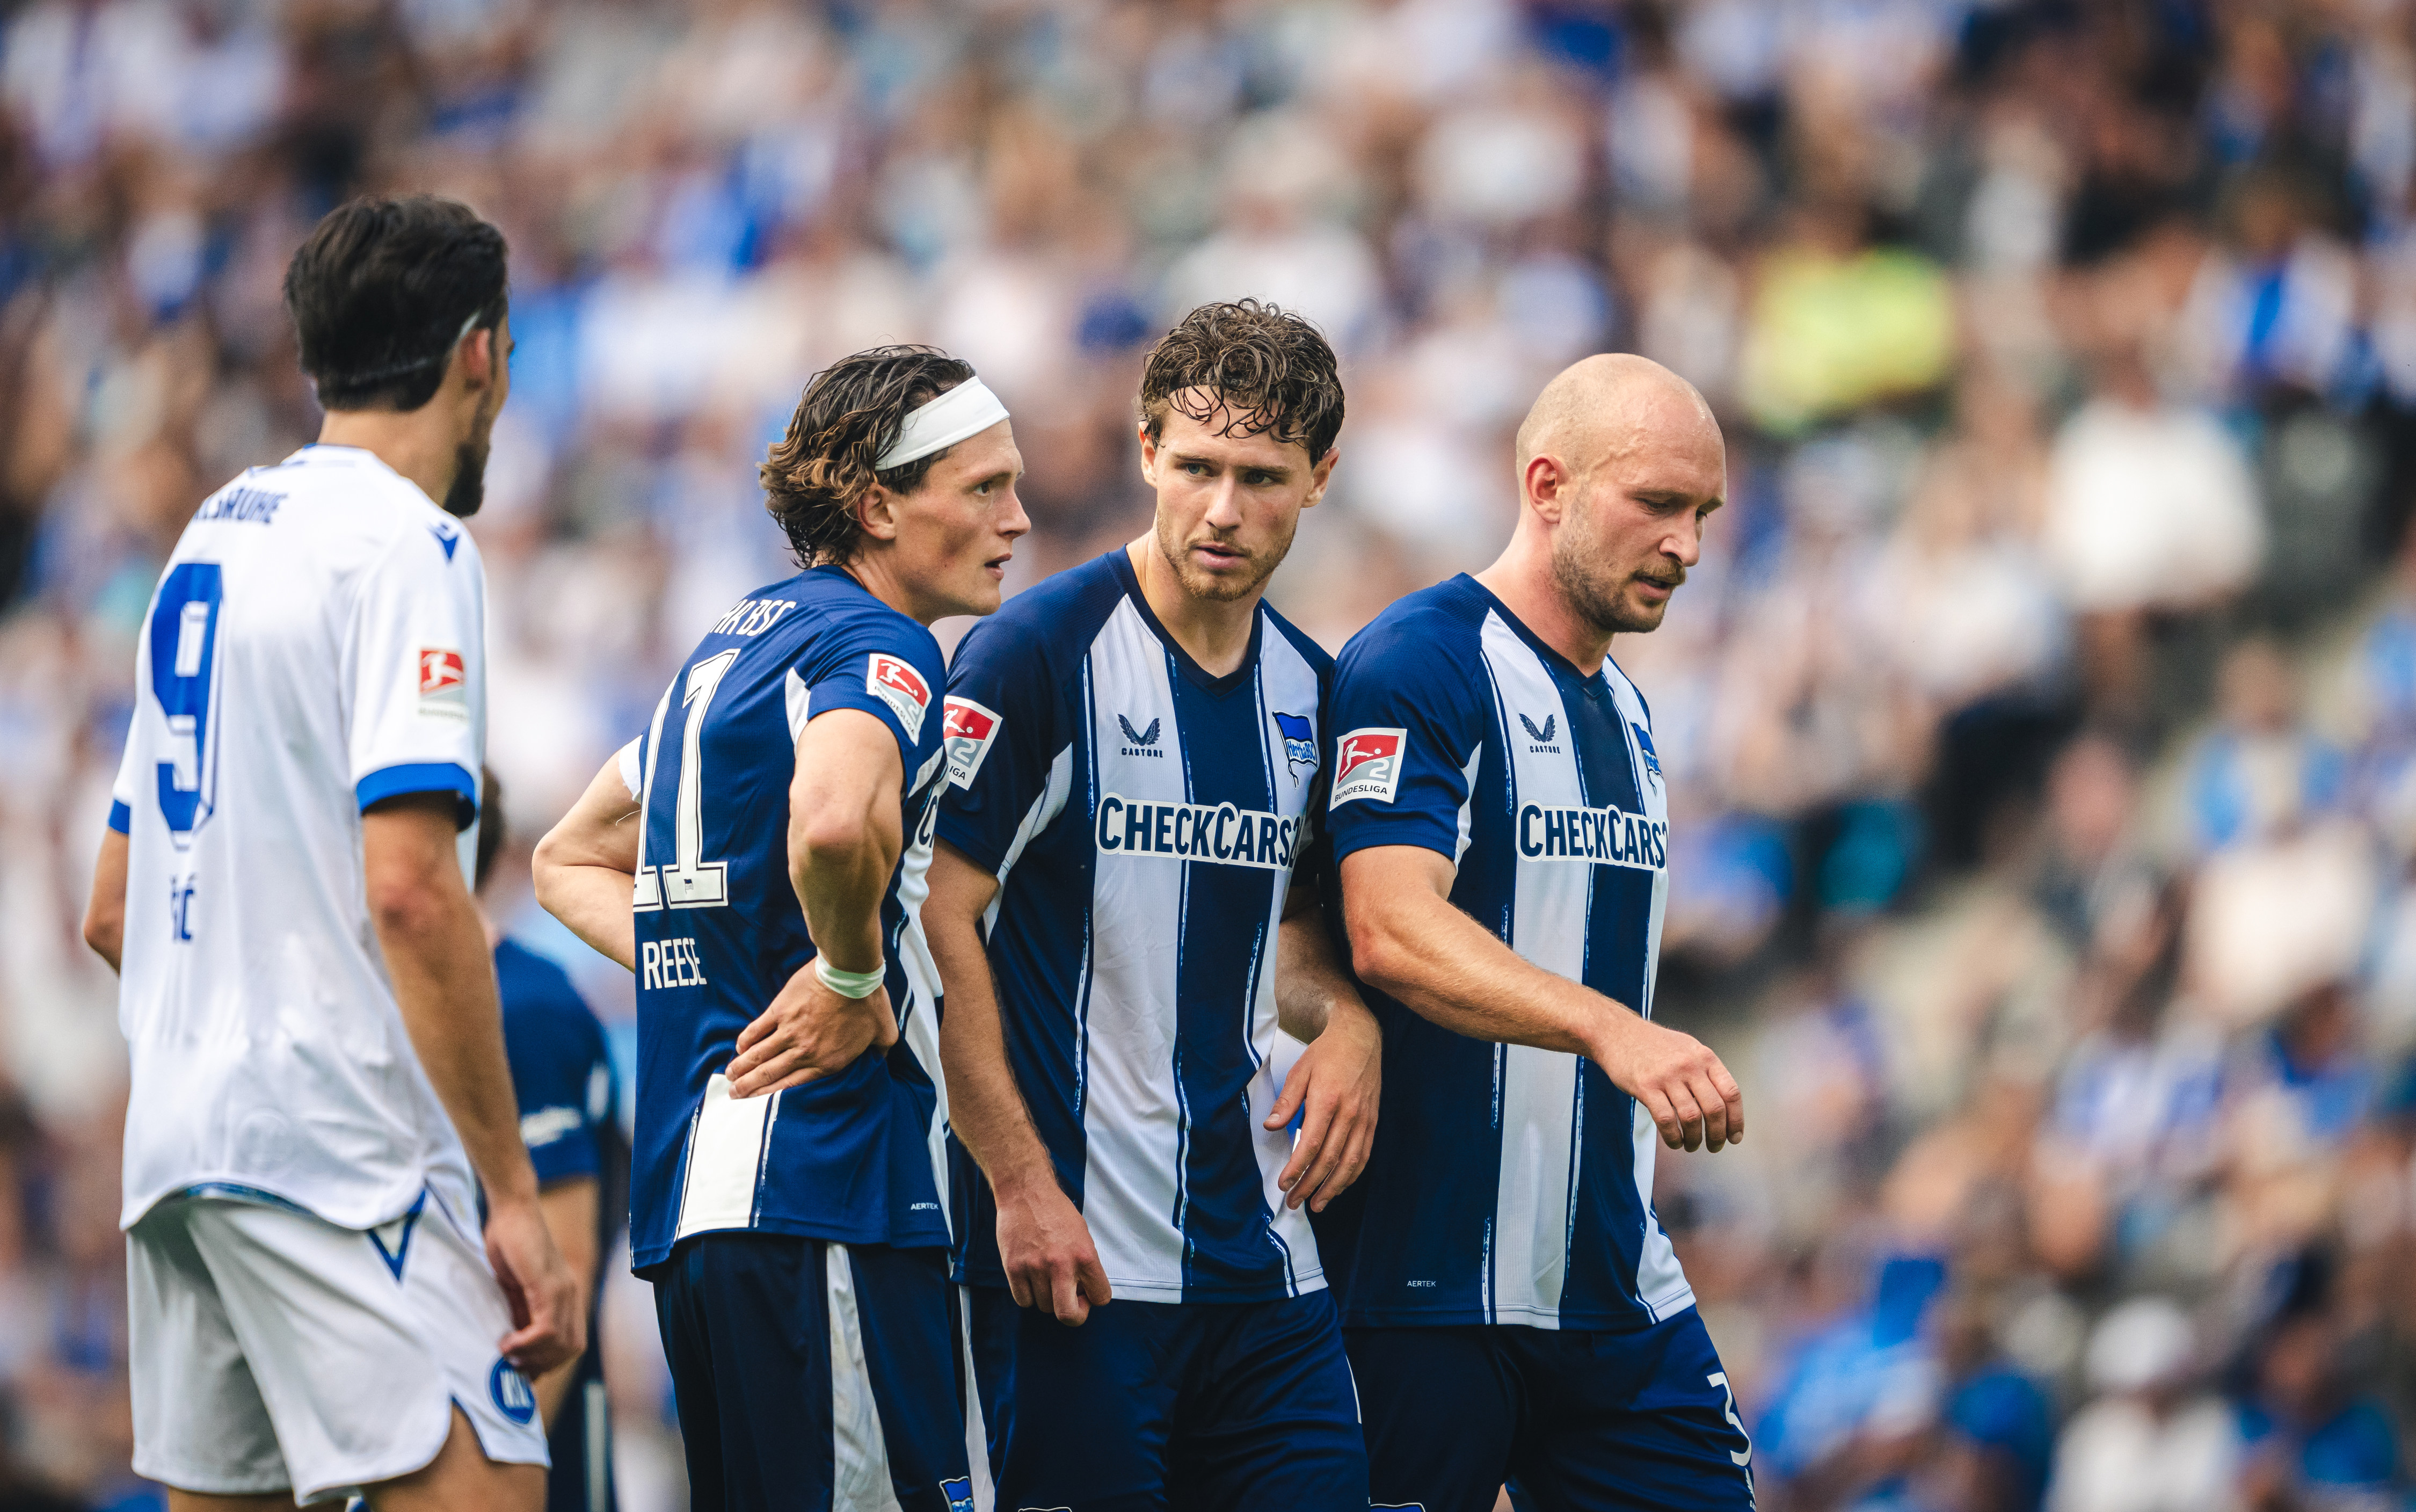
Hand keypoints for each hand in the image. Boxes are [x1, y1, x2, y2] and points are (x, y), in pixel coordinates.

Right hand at [485, 1195, 585, 1376]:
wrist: (512, 1212)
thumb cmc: (511, 1246)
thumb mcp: (515, 1289)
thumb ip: (520, 1314)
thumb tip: (515, 1347)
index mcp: (566, 1298)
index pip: (571, 1344)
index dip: (548, 1362)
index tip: (522, 1368)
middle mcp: (570, 1296)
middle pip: (570, 1349)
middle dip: (541, 1364)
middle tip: (513, 1363)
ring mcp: (562, 1290)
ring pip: (560, 1342)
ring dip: (533, 1357)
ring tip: (507, 1353)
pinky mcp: (548, 1284)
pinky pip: (547, 1326)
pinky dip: (527, 1342)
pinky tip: (508, 1342)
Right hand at [726, 963, 897, 1097]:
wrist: (851, 973)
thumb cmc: (869, 1002)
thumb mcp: (884, 1034)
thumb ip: (881, 1052)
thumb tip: (883, 1060)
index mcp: (827, 1062)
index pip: (792, 1086)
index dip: (770, 1096)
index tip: (756, 1102)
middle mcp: (804, 1052)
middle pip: (769, 1075)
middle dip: (748, 1088)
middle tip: (733, 1095)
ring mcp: (789, 1032)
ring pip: (758, 1056)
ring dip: (741, 1068)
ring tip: (730, 1076)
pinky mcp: (780, 1011)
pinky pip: (756, 1030)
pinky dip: (745, 1041)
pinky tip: (738, 1049)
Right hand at [996, 1174, 1110, 1325]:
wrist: (1025, 1191)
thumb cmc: (1056, 1212)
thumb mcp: (1082, 1235)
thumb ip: (1085, 1264)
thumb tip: (1082, 1293)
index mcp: (1085, 1255)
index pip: (1101, 1297)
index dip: (1094, 1298)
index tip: (1086, 1291)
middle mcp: (1061, 1264)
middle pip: (1068, 1316)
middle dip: (1074, 1315)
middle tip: (1070, 1301)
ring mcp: (1035, 1268)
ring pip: (1044, 1307)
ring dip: (1048, 1298)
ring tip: (1047, 1276)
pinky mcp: (1014, 1268)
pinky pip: (1023, 1300)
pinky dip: (1028, 1294)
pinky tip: (1031, 1278)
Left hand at [1265, 998, 1380, 1211]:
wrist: (1361, 1036)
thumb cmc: (1327, 1053)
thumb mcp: (1301, 1070)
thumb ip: (1287, 1101)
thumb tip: (1270, 1127)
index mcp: (1328, 1100)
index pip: (1311, 1144)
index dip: (1297, 1169)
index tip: (1283, 1185)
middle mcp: (1349, 1114)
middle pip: (1330, 1160)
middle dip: (1310, 1185)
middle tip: (1294, 1202)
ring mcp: (1364, 1119)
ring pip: (1350, 1163)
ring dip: (1333, 1188)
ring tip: (1317, 1205)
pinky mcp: (1373, 1121)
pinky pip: (1364, 1155)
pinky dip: (1352, 1175)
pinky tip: (1339, 1187)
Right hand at [1591, 1013, 1742, 1152]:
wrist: (1617, 1032)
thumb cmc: (1653, 1044)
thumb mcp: (1687, 1048)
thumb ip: (1705, 1071)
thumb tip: (1723, 1105)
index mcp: (1704, 1057)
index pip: (1731, 1093)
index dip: (1736, 1120)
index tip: (1734, 1136)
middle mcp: (1689, 1065)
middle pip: (1714, 1109)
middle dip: (1717, 1135)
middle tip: (1714, 1147)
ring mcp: (1667, 1076)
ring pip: (1691, 1118)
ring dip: (1695, 1139)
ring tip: (1691, 1145)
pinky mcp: (1646, 1086)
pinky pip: (1666, 1120)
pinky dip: (1673, 1137)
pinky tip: (1674, 1141)